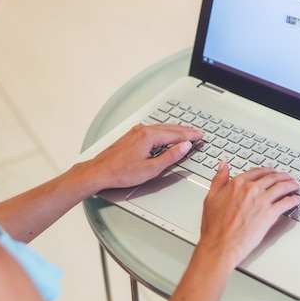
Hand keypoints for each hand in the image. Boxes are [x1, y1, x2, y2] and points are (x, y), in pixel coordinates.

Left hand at [86, 123, 203, 189]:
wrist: (99, 171)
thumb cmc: (120, 172)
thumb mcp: (151, 169)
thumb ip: (170, 156)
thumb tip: (184, 147)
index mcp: (149, 136)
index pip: (176, 135)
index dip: (190, 136)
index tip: (200, 136)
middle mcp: (142, 130)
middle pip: (170, 128)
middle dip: (185, 131)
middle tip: (198, 132)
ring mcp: (136, 132)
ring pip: (161, 127)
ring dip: (175, 130)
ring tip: (186, 132)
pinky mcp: (131, 136)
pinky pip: (153, 129)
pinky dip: (164, 131)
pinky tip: (166, 134)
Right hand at [198, 161, 299, 267]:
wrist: (221, 244)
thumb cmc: (215, 226)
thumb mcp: (211, 197)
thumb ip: (219, 179)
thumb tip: (223, 166)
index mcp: (237, 183)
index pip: (257, 171)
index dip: (267, 171)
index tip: (271, 172)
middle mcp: (251, 189)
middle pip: (272, 177)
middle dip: (282, 176)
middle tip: (287, 177)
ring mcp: (262, 201)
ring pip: (282, 187)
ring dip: (291, 185)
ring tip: (294, 186)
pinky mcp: (270, 214)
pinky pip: (287, 203)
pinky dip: (293, 200)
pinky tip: (295, 200)